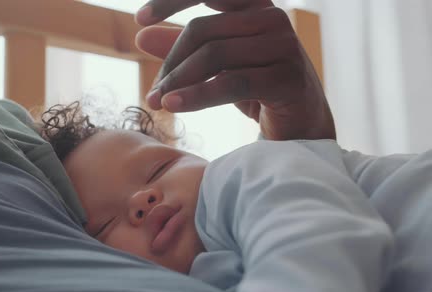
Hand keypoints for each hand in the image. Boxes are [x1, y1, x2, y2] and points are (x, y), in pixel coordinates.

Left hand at [135, 0, 335, 139]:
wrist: (301, 130)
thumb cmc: (258, 91)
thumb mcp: (218, 67)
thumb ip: (185, 48)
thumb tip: (142, 34)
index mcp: (255, 8)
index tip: (140, 19)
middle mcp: (272, 19)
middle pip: (202, 30)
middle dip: (171, 63)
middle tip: (152, 94)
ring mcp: (284, 47)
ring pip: (214, 55)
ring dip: (179, 82)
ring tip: (158, 103)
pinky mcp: (287, 79)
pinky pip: (231, 82)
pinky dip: (197, 95)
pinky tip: (174, 105)